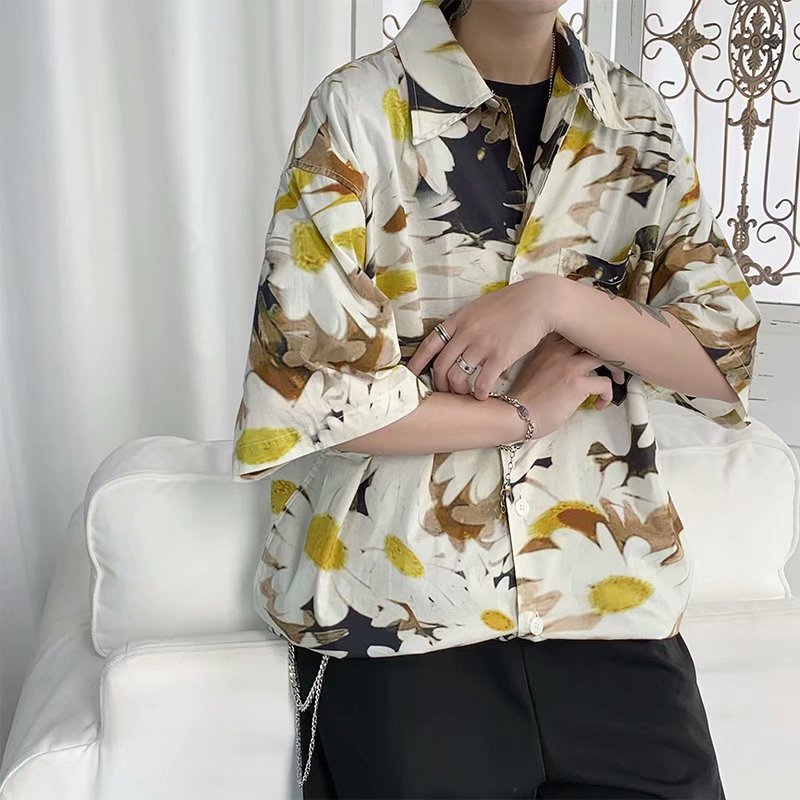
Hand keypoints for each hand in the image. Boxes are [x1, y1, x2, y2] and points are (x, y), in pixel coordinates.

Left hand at [407, 274, 560, 398]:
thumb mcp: (478, 308)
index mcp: (458, 320)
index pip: (429, 344)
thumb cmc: (510, 304)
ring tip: (464, 394)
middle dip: (439, 384)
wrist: (539, 301)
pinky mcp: (500, 356)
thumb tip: (449, 339)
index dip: (418, 363)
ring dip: (458, 391)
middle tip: (445, 391)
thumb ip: (462, 324)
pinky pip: (481, 382)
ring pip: (457, 377)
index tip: (412, 376)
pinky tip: (482, 395)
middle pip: (440, 366)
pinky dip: (479, 393)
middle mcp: (466, 333)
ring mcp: (482, 345)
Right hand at [506, 334, 615, 439]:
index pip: (574, 330)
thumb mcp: (532, 370)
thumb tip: (568, 370)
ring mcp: (570, 366)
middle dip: (605, 349)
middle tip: (611, 362)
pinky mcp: (578, 384)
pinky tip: (600, 404)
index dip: (588, 339)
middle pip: (592, 339)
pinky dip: (607, 395)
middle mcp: (559, 351)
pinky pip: (606, 384)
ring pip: (603, 357)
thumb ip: (550, 362)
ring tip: (615, 381)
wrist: (515, 414)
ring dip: (613, 370)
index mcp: (546, 346)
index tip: (593, 349)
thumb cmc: (521, 397)